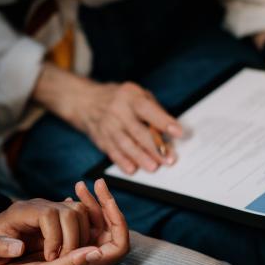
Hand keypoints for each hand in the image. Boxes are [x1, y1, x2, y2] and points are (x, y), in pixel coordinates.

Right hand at [0, 179, 129, 264]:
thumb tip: (97, 251)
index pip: (119, 245)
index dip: (118, 221)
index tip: (107, 200)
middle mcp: (84, 261)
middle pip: (108, 231)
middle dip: (104, 206)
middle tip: (96, 184)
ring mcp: (74, 254)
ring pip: (93, 225)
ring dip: (90, 205)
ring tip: (79, 186)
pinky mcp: (62, 247)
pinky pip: (77, 226)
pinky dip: (76, 210)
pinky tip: (69, 197)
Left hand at [0, 197, 93, 264]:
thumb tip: (18, 247)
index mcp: (21, 212)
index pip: (48, 214)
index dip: (55, 237)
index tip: (49, 258)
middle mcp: (39, 206)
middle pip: (69, 211)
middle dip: (72, 238)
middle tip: (63, 261)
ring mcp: (52, 209)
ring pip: (79, 212)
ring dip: (81, 236)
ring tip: (68, 258)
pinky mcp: (60, 217)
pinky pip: (81, 218)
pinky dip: (84, 233)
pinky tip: (74, 252)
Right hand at [33, 63, 182, 174]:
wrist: (86, 101)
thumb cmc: (121, 99)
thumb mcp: (137, 95)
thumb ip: (153, 110)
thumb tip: (169, 132)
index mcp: (130, 96)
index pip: (147, 109)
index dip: (163, 121)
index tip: (178, 132)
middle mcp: (117, 110)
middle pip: (137, 131)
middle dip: (154, 147)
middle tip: (168, 159)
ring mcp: (108, 126)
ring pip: (125, 144)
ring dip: (140, 157)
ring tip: (153, 167)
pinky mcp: (101, 139)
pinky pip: (112, 152)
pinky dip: (122, 162)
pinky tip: (132, 169)